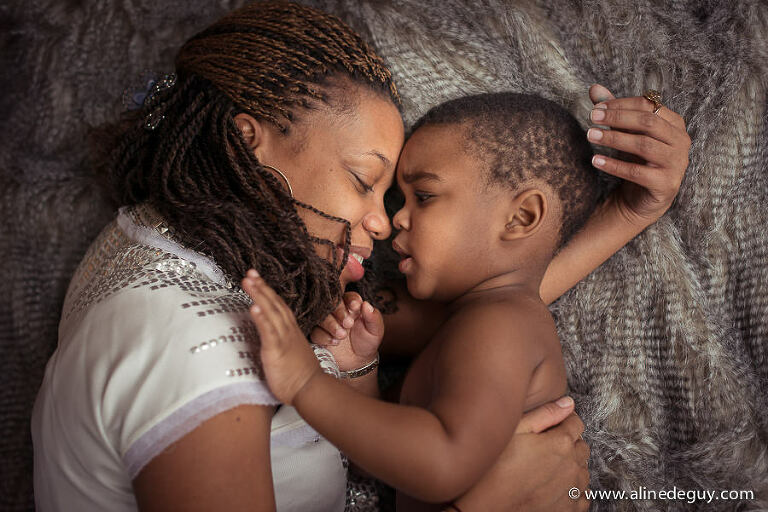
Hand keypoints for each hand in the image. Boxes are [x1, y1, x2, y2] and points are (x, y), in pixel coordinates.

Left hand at [242, 270, 320, 404]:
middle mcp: (287, 331)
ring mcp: (283, 339)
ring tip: (248, 281)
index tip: (257, 279)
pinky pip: (269, 331)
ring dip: (259, 295)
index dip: (268, 292)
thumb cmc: (300, 375)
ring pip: (271, 312)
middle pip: (274, 303)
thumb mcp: (291, 353)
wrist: (311, 389)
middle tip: (250, 272)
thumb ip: (281, 342)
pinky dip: (262, 318)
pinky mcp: (277, 350)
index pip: (278, 306)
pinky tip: (254, 307)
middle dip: (262, 286)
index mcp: (290, 331)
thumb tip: (270, 336)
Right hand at [310, 291, 383, 370]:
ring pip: (321, 317)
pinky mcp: (318, 334)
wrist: (358, 360)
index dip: (351, 300)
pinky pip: (315, 332)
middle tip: (348, 323)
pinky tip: (334, 342)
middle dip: (339, 312)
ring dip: (331, 325)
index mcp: (352, 306)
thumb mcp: (375, 331)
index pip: (349, 297)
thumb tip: (366, 304)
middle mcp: (337, 312)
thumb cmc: (367, 341)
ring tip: (342, 335)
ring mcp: (326, 323)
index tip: (355, 306)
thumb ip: (373, 318)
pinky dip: (324, 337)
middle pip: (332, 304)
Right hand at [454, 398, 589, 511]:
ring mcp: (572, 491)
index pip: (576, 422)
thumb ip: (544, 414)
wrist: (486, 507)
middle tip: (544, 446)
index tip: (550, 425)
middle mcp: (572, 466)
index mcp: (560, 443)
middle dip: (568, 442)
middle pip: (581, 446)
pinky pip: (582, 495)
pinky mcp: (569, 509)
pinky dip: (573, 489)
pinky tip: (553, 486)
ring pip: (583, 470)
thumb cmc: (494, 468)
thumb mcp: (514, 430)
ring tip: (546, 467)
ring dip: (571, 465)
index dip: (562, 420)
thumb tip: (568, 403)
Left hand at [587, 83, 690, 226]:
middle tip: (592, 118)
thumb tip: (594, 88)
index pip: (649, 105)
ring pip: (644, 145)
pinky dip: (615, 165)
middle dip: (617, 118)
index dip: (621, 104)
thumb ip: (614, 112)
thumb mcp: (625, 133)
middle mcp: (680, 141)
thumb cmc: (636, 160)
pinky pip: (637, 172)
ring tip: (591, 135)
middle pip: (648, 122)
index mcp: (674, 123)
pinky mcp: (666, 184)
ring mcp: (676, 163)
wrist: (643, 198)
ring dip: (614, 138)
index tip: (596, 107)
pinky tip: (595, 160)